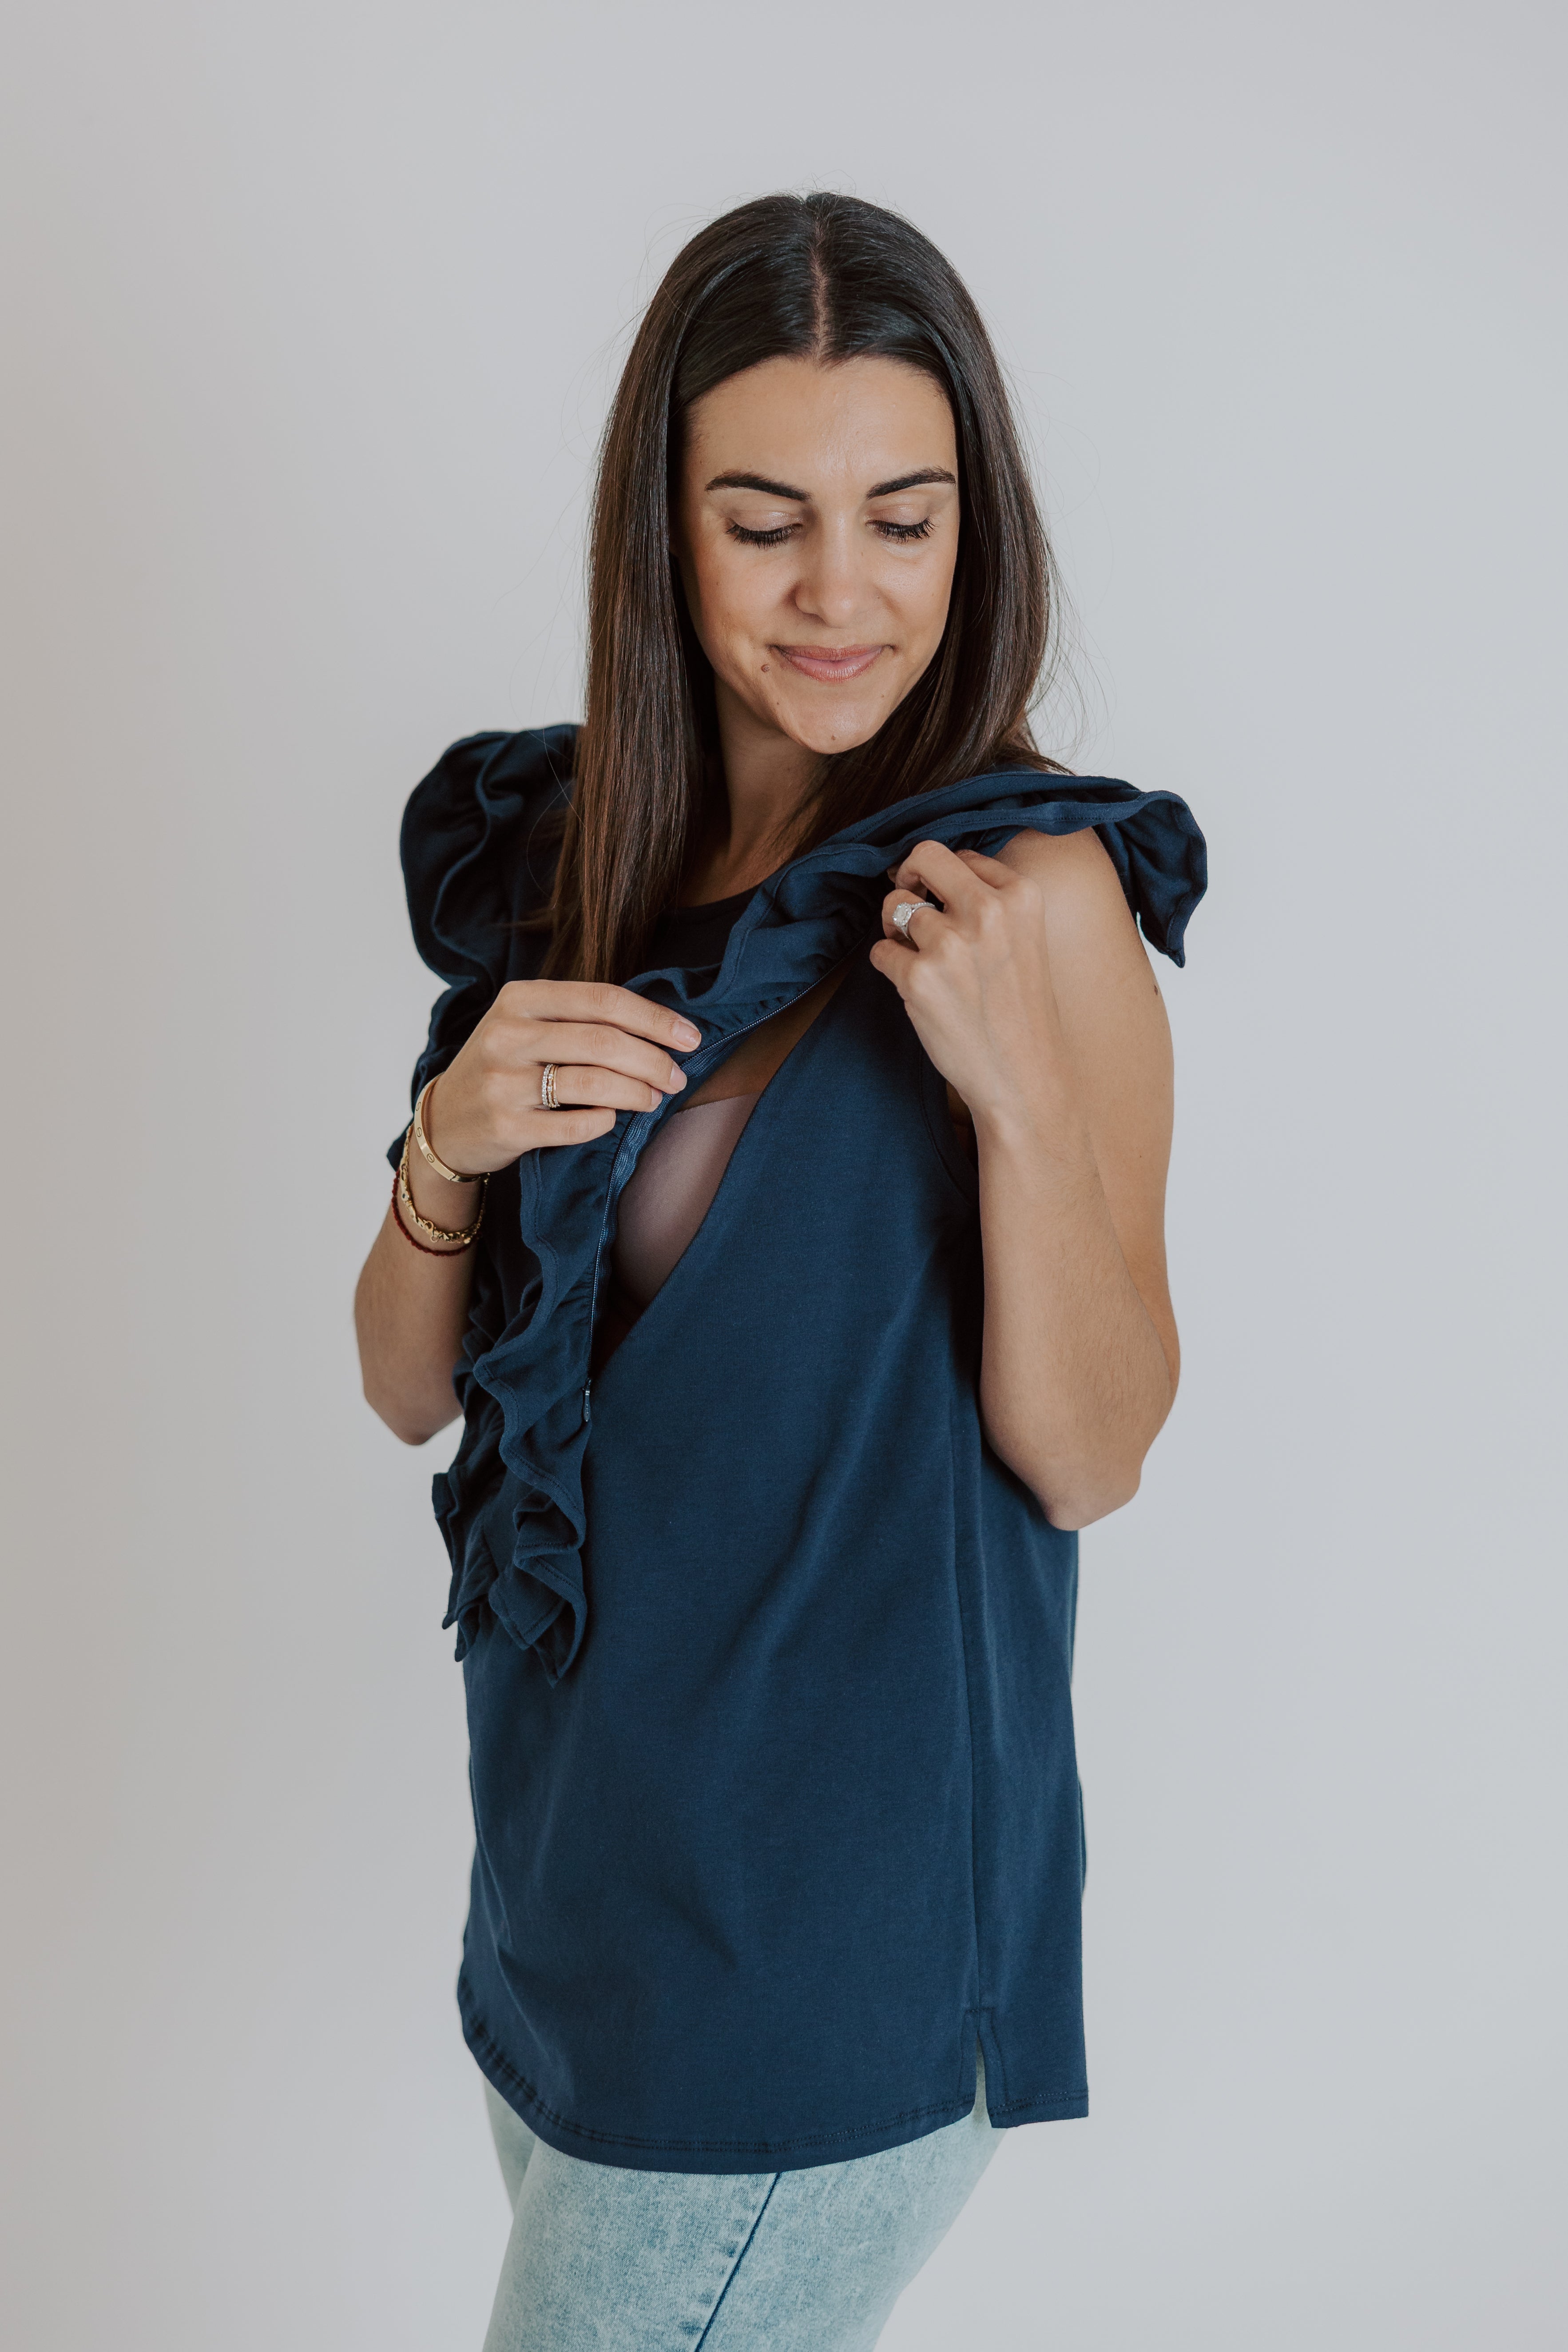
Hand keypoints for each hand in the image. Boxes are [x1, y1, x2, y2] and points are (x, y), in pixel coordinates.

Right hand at [424, 981, 700, 1172]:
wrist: (445, 1121)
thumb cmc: (504, 1067)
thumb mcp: (527, 1025)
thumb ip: (581, 1017)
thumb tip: (662, 1028)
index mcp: (518, 999)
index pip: (603, 1000)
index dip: (655, 1018)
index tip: (691, 1037)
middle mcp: (508, 1036)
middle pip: (605, 1042)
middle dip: (654, 1060)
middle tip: (678, 1077)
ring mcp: (504, 1083)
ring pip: (595, 1083)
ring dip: (639, 1093)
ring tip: (655, 1098)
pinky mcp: (508, 1127)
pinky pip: (579, 1124)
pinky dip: (605, 1121)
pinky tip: (611, 1119)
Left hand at [870, 839, 1069, 1130]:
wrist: (1024, 1079)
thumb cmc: (1020, 1012)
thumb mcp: (1025, 940)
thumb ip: (991, 901)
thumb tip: (931, 872)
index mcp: (1022, 896)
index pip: (963, 856)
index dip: (943, 878)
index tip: (939, 898)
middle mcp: (988, 911)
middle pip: (924, 855)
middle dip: (908, 876)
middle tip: (908, 903)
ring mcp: (950, 943)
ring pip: (895, 905)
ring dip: (897, 931)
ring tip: (920, 960)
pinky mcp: (918, 978)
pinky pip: (881, 951)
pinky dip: (890, 967)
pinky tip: (917, 990)